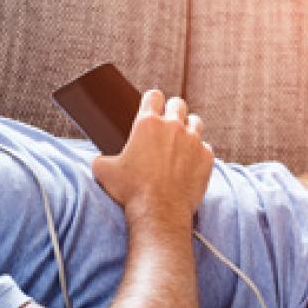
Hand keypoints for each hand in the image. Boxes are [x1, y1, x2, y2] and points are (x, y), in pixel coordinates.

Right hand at [91, 89, 213, 228]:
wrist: (159, 211)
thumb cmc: (130, 190)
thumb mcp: (104, 171)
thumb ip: (101, 158)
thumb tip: (100, 159)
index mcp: (147, 123)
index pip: (153, 95)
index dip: (151, 100)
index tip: (150, 107)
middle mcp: (173, 126)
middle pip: (178, 103)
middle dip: (172, 110)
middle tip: (166, 123)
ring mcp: (193, 140)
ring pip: (195, 121)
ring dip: (188, 127)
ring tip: (181, 140)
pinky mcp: (206, 157)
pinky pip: (205, 146)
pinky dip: (198, 151)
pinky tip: (190, 162)